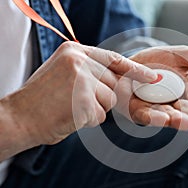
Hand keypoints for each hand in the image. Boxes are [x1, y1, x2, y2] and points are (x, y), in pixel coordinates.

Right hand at [0, 41, 156, 154]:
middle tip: (76, 101)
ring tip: (70, 107)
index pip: (114, 58)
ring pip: (109, 101)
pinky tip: (69, 116)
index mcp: (74, 51)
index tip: (152, 77)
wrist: (18, 118)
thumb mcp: (65, 74)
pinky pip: (100, 115)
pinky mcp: (83, 100)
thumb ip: (90, 72)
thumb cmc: (43, 99)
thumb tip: (120, 81)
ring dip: (94, 109)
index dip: (135, 69)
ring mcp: (82, 80)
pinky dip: (88, 120)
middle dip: (102, 97)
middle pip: (113, 83)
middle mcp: (79, 61)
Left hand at [114, 46, 187, 130]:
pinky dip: (154, 118)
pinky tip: (163, 119)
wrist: (131, 63)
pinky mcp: (138, 112)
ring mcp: (156, 109)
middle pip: (186, 112)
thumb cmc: (159, 61)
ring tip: (184, 123)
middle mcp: (174, 104)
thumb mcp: (180, 56)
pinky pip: (146, 116)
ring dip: (176, 120)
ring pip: (168, 116)